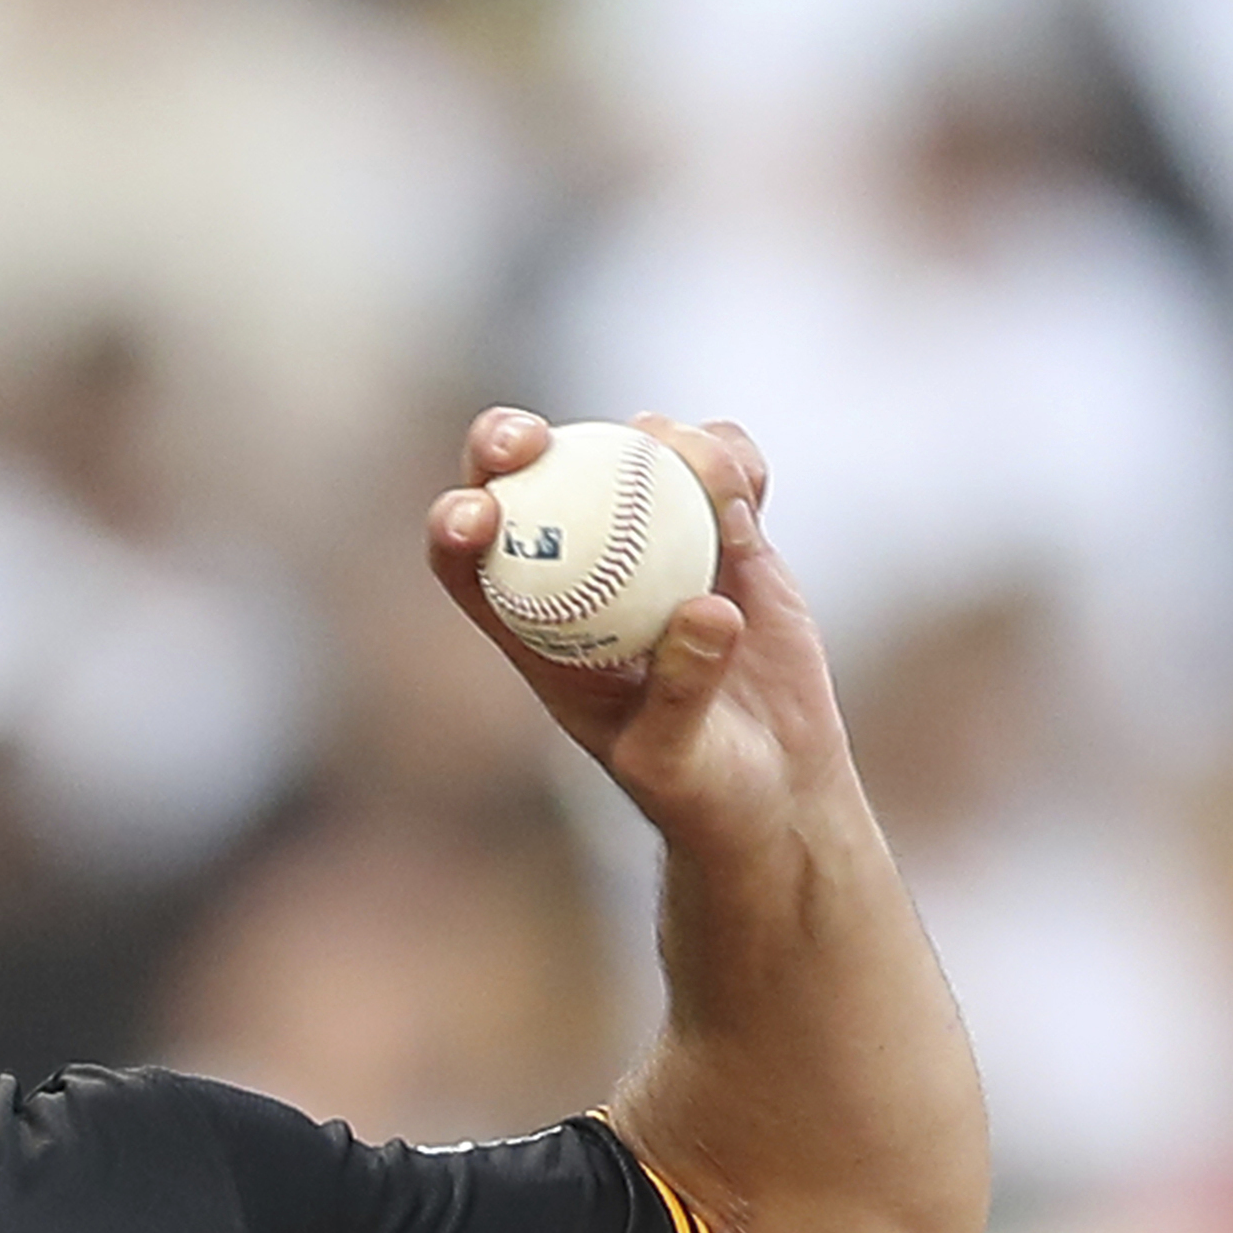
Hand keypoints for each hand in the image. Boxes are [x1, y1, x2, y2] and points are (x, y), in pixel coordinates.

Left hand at [425, 409, 856, 852]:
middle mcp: (585, 574)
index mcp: (537, 632)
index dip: (456, 528)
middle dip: (510, 442)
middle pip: (528, 486)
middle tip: (532, 440)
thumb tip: (705, 607)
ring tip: (698, 467)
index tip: (477, 515)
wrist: (776, 787)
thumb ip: (681, 691)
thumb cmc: (700, 793)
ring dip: (652, 439)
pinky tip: (748, 483)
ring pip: (630, 458)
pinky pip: (724, 475)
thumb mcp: (676, 760)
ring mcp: (656, 543)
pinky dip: (733, 460)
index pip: (469, 568)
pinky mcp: (728, 536)